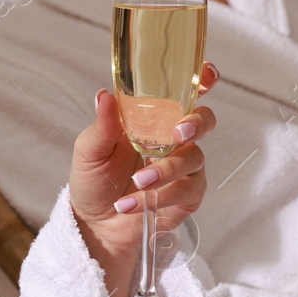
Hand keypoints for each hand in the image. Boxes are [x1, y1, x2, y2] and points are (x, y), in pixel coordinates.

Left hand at [68, 63, 218, 296]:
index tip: (207, 74)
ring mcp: (184, 167)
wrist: (94, 223)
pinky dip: (160, 196)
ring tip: (136, 183)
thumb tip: (104, 95)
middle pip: (203, 120)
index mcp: (153, 118)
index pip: (184, 93)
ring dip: (165, 170)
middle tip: (178, 132)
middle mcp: (173, 139)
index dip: (203, 80)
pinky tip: (131, 204)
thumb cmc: (94, 179)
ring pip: (194, 158)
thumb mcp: (90, 150)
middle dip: (196, 123)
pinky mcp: (187, 196)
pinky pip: (187, 191)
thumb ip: (102, 125)